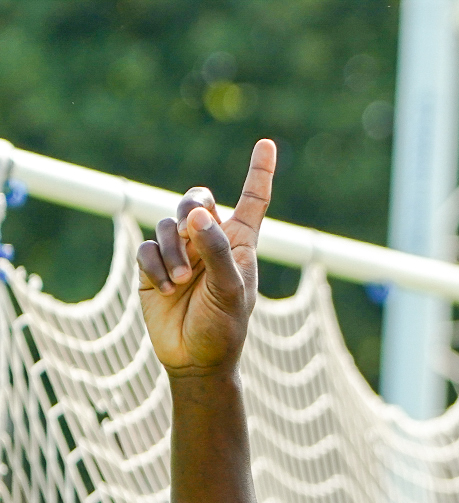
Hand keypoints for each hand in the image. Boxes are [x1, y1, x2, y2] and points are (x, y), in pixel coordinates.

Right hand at [137, 139, 275, 377]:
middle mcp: (210, 242)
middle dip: (191, 207)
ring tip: (180, 282)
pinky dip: (154, 265)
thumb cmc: (224, 327)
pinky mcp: (153, 266)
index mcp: (241, 243)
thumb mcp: (229, 290)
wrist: (195, 358)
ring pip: (167, 223)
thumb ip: (215, 250)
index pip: (253, 201)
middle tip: (191, 227)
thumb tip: (198, 213)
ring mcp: (180, 252)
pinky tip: (164, 288)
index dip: (259, 172)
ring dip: (172, 249)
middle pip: (197, 199)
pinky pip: (146, 247)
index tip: (266, 143)